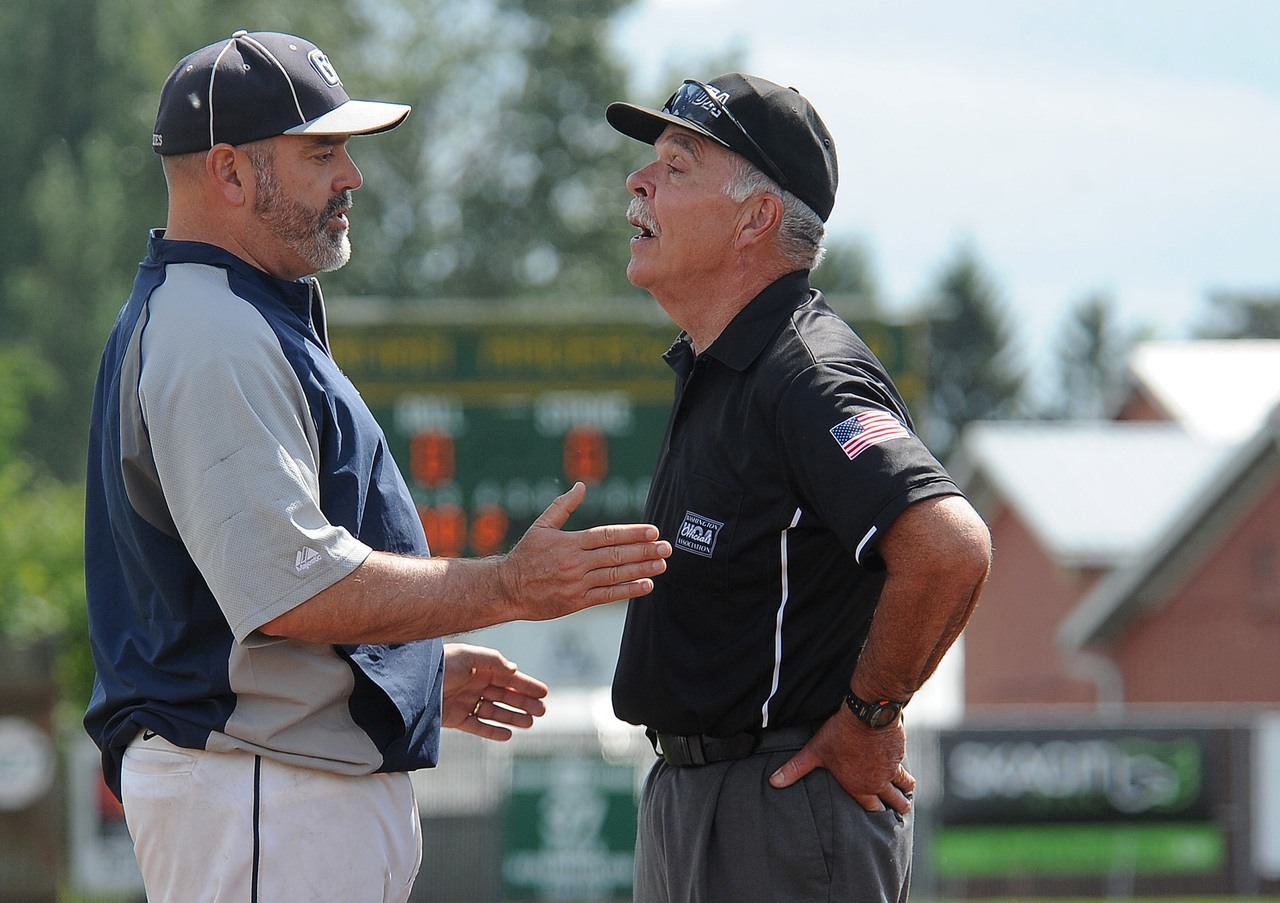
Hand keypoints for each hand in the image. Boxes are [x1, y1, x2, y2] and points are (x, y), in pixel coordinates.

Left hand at [441, 643, 548, 741]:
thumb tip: (514, 670)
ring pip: (495, 711)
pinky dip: (492, 731)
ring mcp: (466, 702)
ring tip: (529, 723)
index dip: (526, 684)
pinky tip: (508, 735)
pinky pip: (478, 726)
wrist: (412, 683)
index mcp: (479, 668)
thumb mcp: (467, 656)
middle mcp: (474, 684)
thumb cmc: (439, 664)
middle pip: (505, 695)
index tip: (544, 692)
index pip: (508, 677)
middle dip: (524, 702)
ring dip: (512, 717)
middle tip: (542, 711)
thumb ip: (493, 660)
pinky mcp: (455, 718)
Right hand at [500, 482, 670, 619]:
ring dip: (641, 569)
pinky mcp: (577, 602)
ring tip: (662, 564)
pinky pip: (607, 595)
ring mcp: (577, 583)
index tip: (652, 531)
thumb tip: (580, 486)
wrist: (506, 589)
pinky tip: (646, 585)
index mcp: (569, 542)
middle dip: (644, 550)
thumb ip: (562, 506)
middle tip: (666, 547)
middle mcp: (576, 562)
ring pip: (615, 575)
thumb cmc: (525, 556)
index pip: (607, 535)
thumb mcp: (541, 526)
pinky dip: (628, 590)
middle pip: (616, 554)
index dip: (632, 533)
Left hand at [768, 709, 915, 813]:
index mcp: (860, 787)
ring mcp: (893, 768)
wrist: (868, 713)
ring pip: (906, 786)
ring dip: (906, 789)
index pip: (872, 808)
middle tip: (900, 807)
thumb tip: (773, 782)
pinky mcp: (901, 753)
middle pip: (895, 802)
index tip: (879, 812)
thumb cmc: (839, 734)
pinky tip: (903, 764)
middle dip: (897, 806)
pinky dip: (905, 767)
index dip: (875, 810)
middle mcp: (879, 782)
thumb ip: (795, 769)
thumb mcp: (815, 752)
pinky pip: (907, 765)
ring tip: (906, 791)